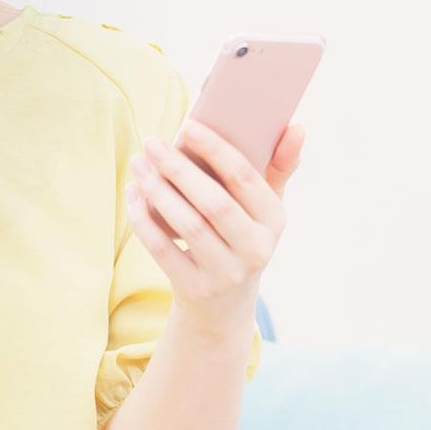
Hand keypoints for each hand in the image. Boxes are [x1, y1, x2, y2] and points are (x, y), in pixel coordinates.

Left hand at [124, 119, 304, 333]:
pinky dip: (143, 219)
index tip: (187, 125)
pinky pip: (163, 249)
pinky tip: (133, 194)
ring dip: (157, 190)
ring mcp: (226, 273)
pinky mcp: (195, 288)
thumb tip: (297, 127)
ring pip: (187, 224)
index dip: (215, 149)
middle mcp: (256, 249)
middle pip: (213, 202)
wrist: (225, 303)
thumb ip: (280, 166)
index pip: (245, 178)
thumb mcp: (264, 207)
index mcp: (275, 220)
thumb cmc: (241, 235)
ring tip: (138, 164)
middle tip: (152, 142)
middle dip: (178, 168)